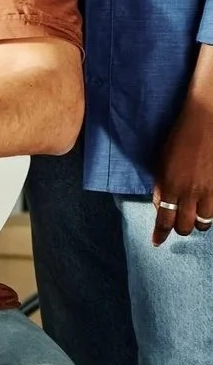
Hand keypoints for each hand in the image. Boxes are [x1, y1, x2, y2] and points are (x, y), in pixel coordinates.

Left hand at [151, 96, 212, 244]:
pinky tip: (206, 205)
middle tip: (178, 223)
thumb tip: (161, 206)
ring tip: (195, 216)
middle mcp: (190, 191)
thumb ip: (161, 186)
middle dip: (180, 228)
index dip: (160, 234)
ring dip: (198, 221)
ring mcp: (209, 189)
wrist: (205, 121)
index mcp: (170, 185)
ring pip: (204, 221)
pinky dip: (211, 211)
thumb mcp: (161, 162)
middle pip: (184, 226)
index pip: (164, 219)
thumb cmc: (179, 138)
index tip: (157, 243)